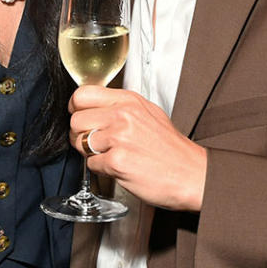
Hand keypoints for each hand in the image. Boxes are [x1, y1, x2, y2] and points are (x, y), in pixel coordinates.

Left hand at [69, 86, 206, 211]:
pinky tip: (119, 168)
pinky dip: (101, 169)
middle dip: (80, 134)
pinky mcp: (117, 161)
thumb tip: (94, 107)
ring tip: (109, 155)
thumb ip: (121, 107)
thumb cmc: (171, 149)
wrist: (191, 174)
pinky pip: (91, 165)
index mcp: (129, 101)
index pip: (82, 94)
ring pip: (80, 142)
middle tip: (93, 143)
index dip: (76, 108)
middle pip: (75, 120)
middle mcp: (122, 115)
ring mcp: (119, 138)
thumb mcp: (149, 114)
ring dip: (89, 153)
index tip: (80, 116)